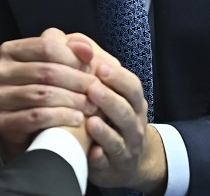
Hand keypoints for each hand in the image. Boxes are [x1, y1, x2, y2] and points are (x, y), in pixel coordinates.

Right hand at [0, 28, 100, 159]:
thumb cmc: (47, 92)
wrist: (28, 132)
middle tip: (97, 90)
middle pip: (46, 71)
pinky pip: (37, 117)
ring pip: (42, 94)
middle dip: (77, 80)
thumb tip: (86, 49)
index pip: (45, 46)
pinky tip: (78, 119)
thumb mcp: (59, 65)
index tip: (93, 67)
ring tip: (91, 106)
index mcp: (9, 51)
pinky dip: (61, 117)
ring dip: (72, 100)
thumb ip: (72, 50)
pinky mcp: (2, 123)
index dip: (73, 56)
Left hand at [65, 33, 167, 194]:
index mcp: (132, 100)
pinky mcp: (113, 168)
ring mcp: (125, 147)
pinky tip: (91, 152)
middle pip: (128, 109)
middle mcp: (133, 123)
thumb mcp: (106, 88)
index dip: (116, 76)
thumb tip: (75, 41)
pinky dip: (101, 158)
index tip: (98, 65)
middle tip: (93, 88)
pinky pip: (109, 163)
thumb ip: (90, 63)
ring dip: (105, 129)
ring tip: (90, 120)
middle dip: (111, 98)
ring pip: (120, 138)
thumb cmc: (109, 114)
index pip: (130, 85)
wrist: (126, 158)